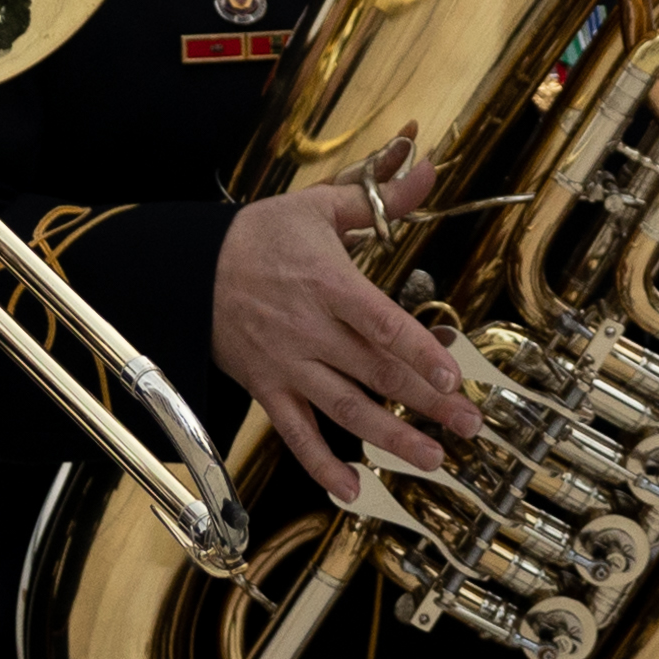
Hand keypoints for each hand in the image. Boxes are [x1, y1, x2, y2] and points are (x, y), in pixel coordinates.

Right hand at [215, 151, 476, 501]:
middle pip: (376, 373)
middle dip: (426, 403)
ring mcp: (289, 366)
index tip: (452, 377)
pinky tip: (351, 490)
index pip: (380, 324)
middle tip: (468, 425)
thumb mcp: (317, 207)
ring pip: (345, 410)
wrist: (189, 269)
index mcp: (329, 285)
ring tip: (431, 461)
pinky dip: (321, 465)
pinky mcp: (268, 389)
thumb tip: (429, 168)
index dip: (418, 353)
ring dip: (390, 439)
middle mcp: (311, 332)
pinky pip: (296, 435)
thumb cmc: (258, 236)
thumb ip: (378, 197)